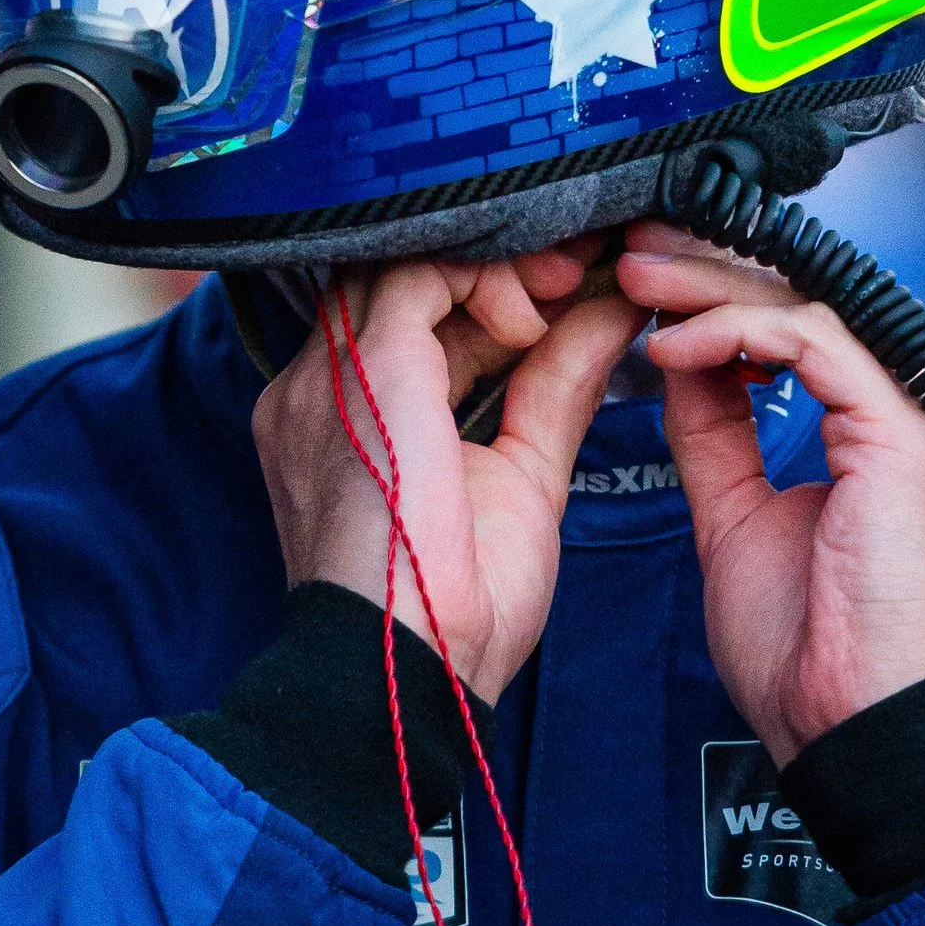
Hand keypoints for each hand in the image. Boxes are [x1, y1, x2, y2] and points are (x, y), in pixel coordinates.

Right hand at [251, 250, 641, 703]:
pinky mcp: (368, 366)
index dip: (485, 295)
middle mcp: (317, 387)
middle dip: (496, 264)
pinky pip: (423, 270)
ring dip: (498, 261)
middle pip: (400, 274)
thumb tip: (607, 317)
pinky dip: (491, 278)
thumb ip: (555, 387)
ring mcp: (332, 374)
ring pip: (407, 257)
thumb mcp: (521, 474)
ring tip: (568, 285)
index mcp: (339, 420)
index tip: (561, 297)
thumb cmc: (456, 611)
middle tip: (578, 273)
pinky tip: (536, 320)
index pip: (402, 316)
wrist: (412, 668)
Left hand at [615, 223, 924, 765]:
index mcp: (884, 436)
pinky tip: (674, 346)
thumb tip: (679, 362)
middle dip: (711, 272)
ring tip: (637, 279)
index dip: (722, 298)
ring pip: (811, 307)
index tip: (643, 286)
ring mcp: (918, 419)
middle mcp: (912, 415)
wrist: (847, 732)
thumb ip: (718, 437)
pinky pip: (816, 343)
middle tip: (632, 254)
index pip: (804, 332)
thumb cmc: (805, 652)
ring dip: (713, 289)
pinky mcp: (904, 432)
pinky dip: (738, 333)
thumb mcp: (737, 520)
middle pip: (808, 304)